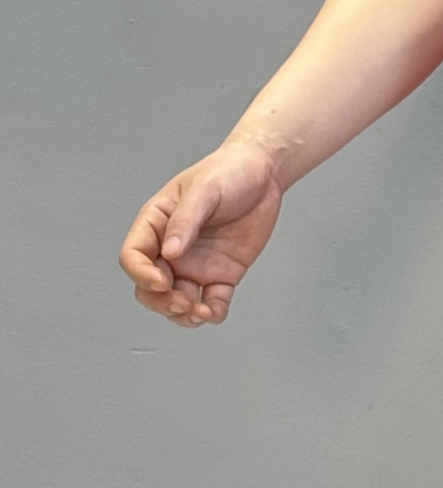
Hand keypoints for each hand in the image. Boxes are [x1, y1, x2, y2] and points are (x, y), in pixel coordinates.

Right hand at [118, 141, 283, 326]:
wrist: (264, 174)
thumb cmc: (227, 173)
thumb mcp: (204, 190)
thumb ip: (186, 220)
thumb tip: (170, 252)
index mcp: (156, 224)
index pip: (133, 257)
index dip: (141, 274)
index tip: (161, 282)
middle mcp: (171, 249)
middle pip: (150, 287)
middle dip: (161, 301)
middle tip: (182, 302)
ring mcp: (196, 264)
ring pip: (178, 300)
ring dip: (184, 314)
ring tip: (202, 312)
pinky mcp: (222, 274)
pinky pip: (212, 301)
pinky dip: (212, 313)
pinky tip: (216, 313)